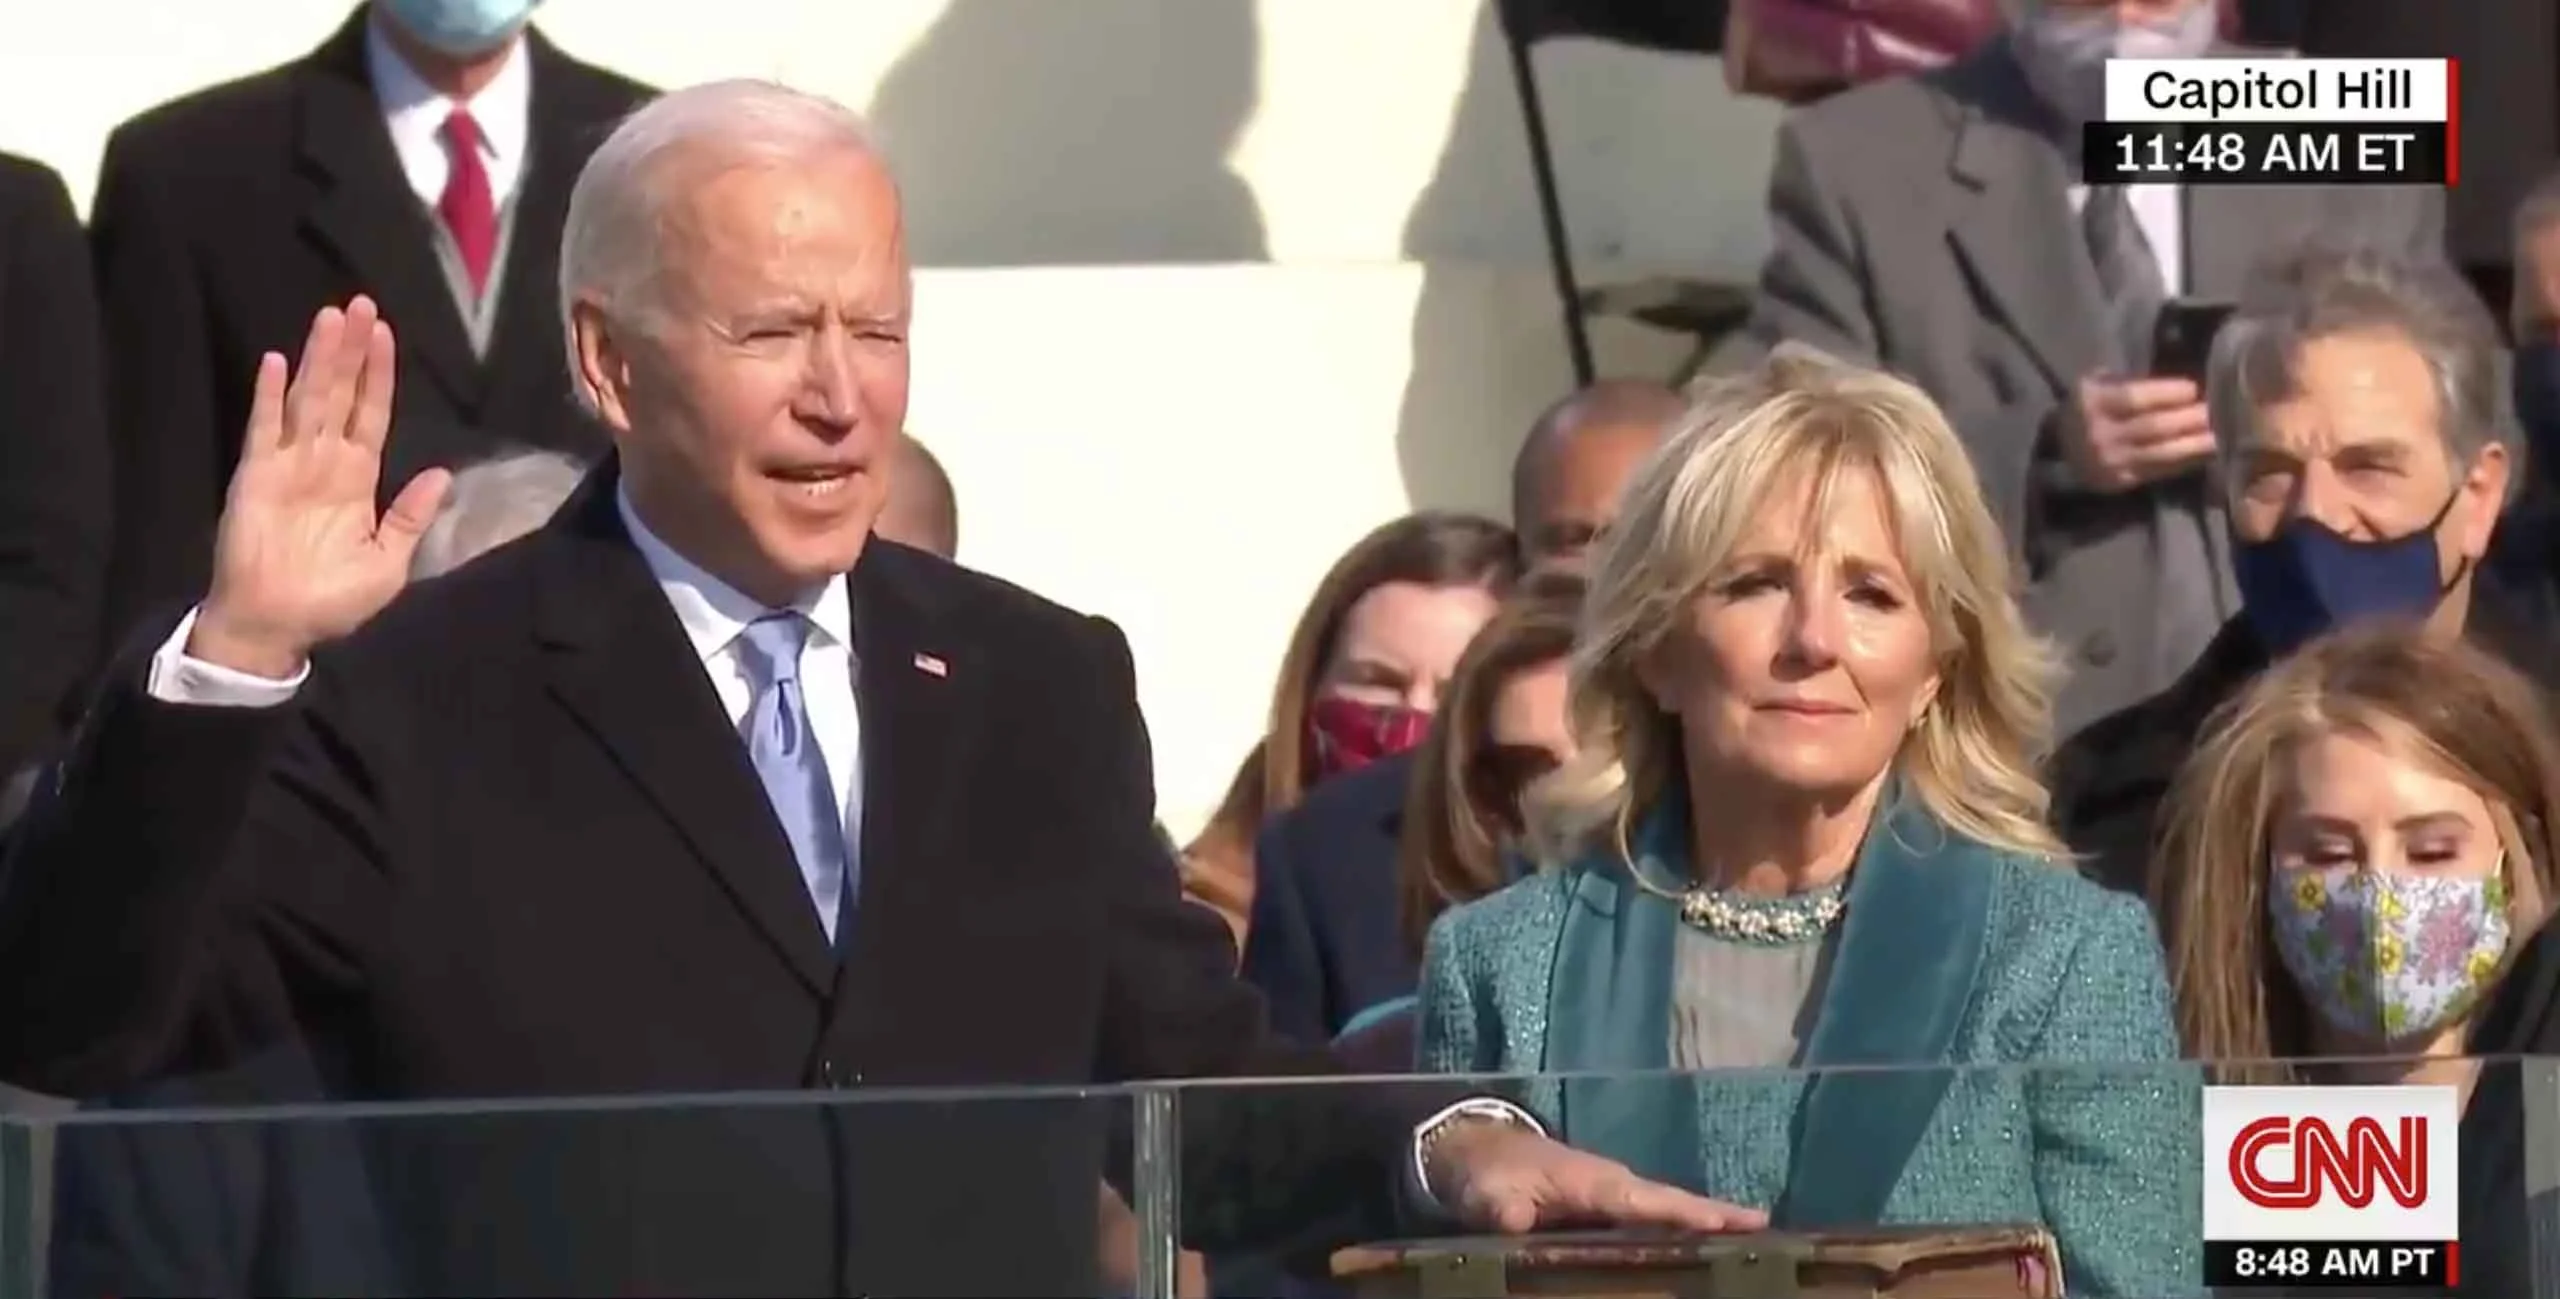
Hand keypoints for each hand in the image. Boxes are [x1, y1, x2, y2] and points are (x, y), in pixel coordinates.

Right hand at [190, 298, 452, 677]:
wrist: (277, 626)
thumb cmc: (332, 600)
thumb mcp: (388, 562)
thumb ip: (410, 516)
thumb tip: (441, 475)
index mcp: (358, 478)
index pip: (372, 413)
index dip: (379, 374)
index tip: (385, 333)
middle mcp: (324, 461)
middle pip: (340, 393)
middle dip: (350, 350)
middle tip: (359, 303)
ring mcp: (288, 464)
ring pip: (306, 400)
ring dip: (317, 359)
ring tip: (329, 317)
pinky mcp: (255, 476)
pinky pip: (263, 429)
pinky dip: (268, 396)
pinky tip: (274, 361)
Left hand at [1427, 1120, 1767, 1234]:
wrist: (1479, 1154)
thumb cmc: (1488, 1173)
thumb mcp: (1487, 1192)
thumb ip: (1502, 1208)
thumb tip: (1514, 1221)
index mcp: (1593, 1182)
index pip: (1648, 1201)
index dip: (1688, 1214)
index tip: (1736, 1221)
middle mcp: (1615, 1188)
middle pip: (1673, 1205)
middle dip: (1718, 1218)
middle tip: (1766, 1234)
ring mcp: (1615, 1199)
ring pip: (1668, 1214)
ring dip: (1708, 1227)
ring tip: (1755, 1248)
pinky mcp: (1610, 1212)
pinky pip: (1654, 1223)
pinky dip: (1683, 1233)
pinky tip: (1707, 1255)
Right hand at [2063, 374, 2216, 493]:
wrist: (2059, 449)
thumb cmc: (2088, 407)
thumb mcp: (2097, 383)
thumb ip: (2130, 382)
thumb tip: (2181, 384)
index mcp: (2092, 403)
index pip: (2135, 398)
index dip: (2168, 393)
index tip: (2196, 388)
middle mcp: (2099, 434)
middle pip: (2154, 427)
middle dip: (2190, 418)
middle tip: (2220, 410)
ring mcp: (2110, 461)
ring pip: (2162, 452)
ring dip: (2195, 443)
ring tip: (2221, 433)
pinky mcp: (2122, 481)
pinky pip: (2161, 471)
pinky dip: (2187, 461)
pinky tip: (2207, 452)